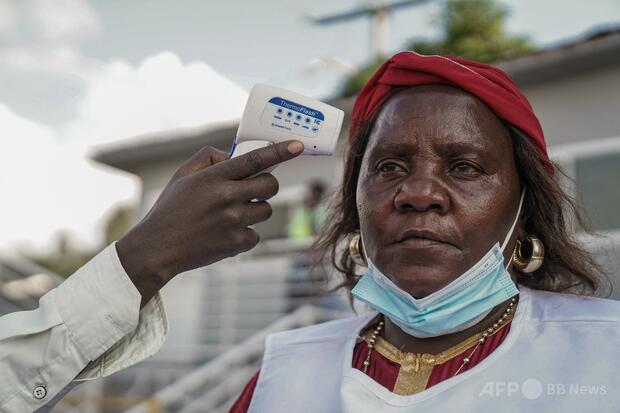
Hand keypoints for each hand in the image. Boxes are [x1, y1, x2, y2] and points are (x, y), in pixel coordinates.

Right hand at [116, 140, 303, 305]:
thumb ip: (209, 159)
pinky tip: (225, 234)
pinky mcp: (236, 243)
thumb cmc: (171, 209)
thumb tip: (234, 155)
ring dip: (254, 211)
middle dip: (265, 185)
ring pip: (266, 210)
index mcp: (214, 177)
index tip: (297, 145)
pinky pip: (256, 234)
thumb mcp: (182, 175)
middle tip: (251, 190)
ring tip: (229, 215)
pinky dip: (245, 234)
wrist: (157, 248)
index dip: (279, 151)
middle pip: (270, 186)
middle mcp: (227, 197)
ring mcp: (233, 222)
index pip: (254, 160)